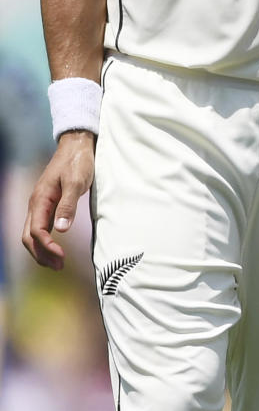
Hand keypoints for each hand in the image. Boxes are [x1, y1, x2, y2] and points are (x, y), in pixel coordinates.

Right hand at [22, 131, 95, 269]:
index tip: (62, 256)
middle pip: (29, 237)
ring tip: (58, 263)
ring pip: (33, 234)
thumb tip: (61, 230)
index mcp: (40, 199)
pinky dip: (46, 242)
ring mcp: (41, 205)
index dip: (46, 246)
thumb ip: (68, 205)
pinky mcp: (49, 204)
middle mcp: (36, 204)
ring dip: (43, 251)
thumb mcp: (76, 181)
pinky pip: (41, 228)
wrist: (77, 145)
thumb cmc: (78, 161)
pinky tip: (56, 248)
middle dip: (41, 254)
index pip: (36, 231)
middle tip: (60, 266)